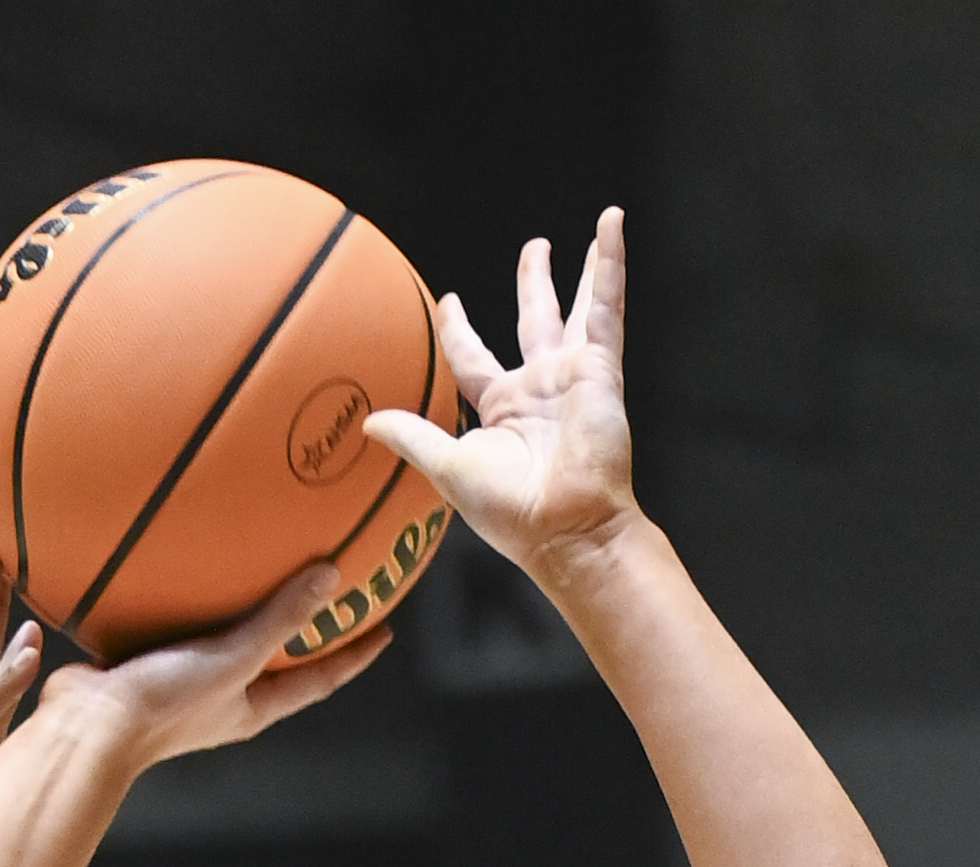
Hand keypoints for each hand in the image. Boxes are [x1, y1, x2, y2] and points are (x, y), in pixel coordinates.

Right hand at [45, 562, 391, 772]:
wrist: (87, 725)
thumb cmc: (164, 704)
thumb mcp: (232, 659)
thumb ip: (278, 620)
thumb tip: (331, 578)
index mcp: (253, 707)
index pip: (319, 680)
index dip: (354, 656)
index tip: (385, 630)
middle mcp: (225, 694)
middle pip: (281, 658)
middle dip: (308, 627)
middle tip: (335, 588)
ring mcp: (187, 677)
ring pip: (231, 636)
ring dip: (251, 606)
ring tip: (270, 562)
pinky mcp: (150, 657)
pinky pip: (184, 618)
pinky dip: (197, 592)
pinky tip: (195, 560)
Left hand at [364, 206, 636, 591]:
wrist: (564, 529)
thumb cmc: (510, 512)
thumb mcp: (447, 468)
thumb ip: (412, 437)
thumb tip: (368, 423)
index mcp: (501, 410)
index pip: (474, 358)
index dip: (460, 330)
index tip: (449, 303)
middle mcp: (538, 389)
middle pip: (535, 322)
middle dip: (535, 285)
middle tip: (536, 250)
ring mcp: (572, 377)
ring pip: (580, 308)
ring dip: (590, 268)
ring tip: (600, 227)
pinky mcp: (599, 370)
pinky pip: (605, 308)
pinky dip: (610, 266)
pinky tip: (612, 224)